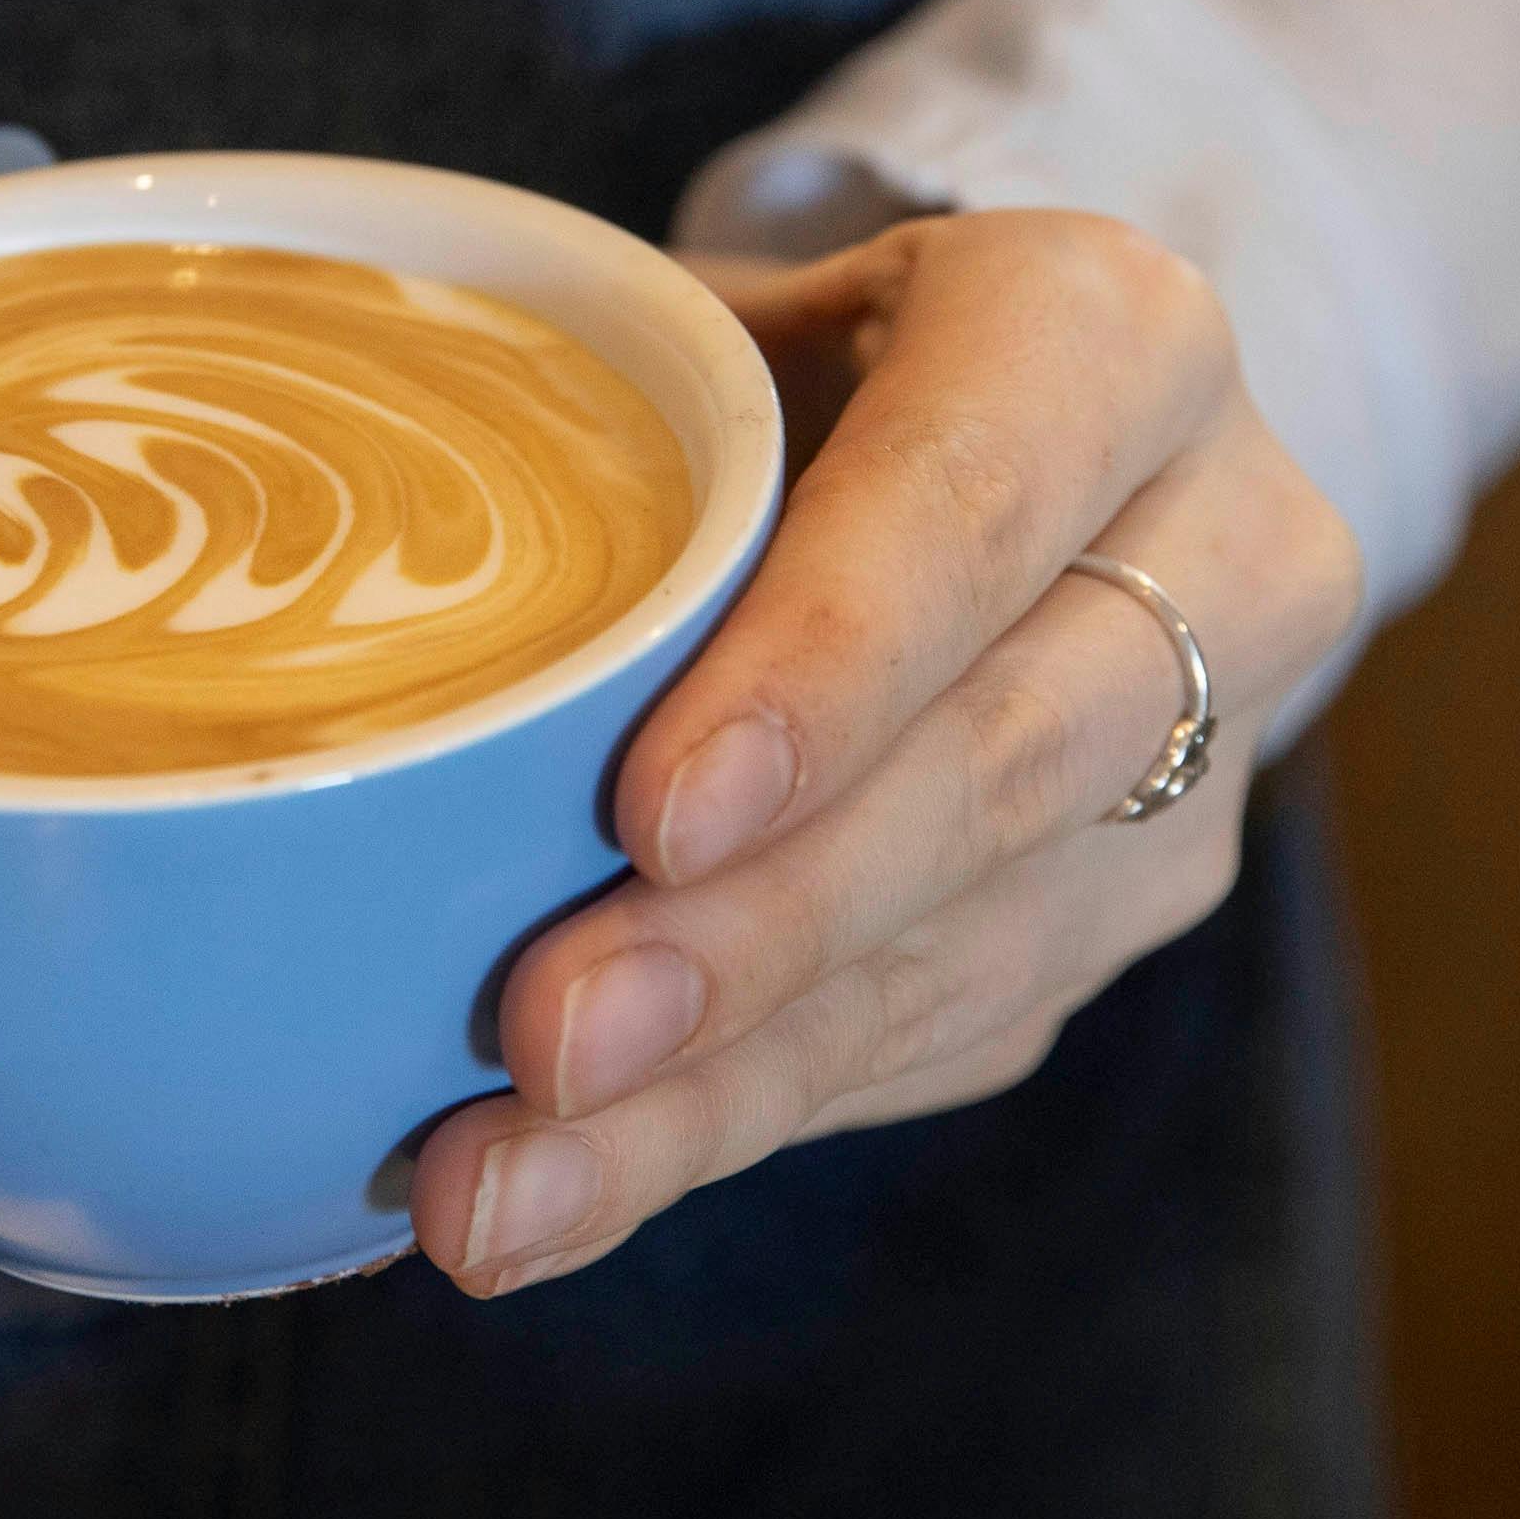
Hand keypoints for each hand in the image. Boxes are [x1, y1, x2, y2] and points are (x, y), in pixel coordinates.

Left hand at [411, 211, 1362, 1294]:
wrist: (961, 432)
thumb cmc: (769, 359)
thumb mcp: (688, 328)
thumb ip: (564, 427)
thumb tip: (302, 598)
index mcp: (1106, 335)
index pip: (978, 498)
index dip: (831, 665)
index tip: (657, 815)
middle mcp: (1217, 551)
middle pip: (997, 765)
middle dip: (759, 929)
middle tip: (549, 1035)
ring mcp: (1191, 766)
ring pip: (971, 951)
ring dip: (723, 1085)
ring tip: (505, 1180)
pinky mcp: (1121, 920)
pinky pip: (933, 1046)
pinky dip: (728, 1122)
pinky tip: (558, 1191)